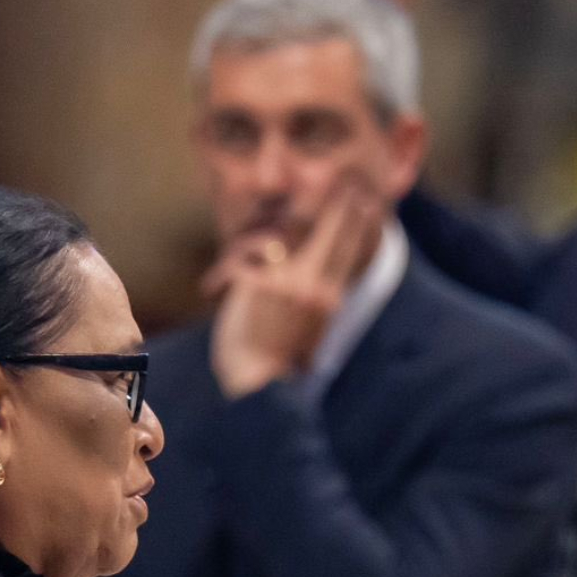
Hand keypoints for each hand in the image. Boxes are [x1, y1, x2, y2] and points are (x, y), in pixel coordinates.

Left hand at [204, 179, 381, 399]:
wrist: (258, 389)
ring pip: (272, 239)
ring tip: (244, 252)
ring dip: (249, 245)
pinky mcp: (256, 285)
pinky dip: (222, 276)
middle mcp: (314, 285)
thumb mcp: (305, 327)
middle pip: (328, 231)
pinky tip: (214, 291)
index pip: (346, 249)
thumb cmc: (275, 363)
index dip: (354, 221)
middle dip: (337, 206)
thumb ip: (310, 293)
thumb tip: (304, 265)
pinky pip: (237, 262)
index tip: (362, 200)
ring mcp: (287, 283)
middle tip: (346, 186)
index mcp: (328, 298)